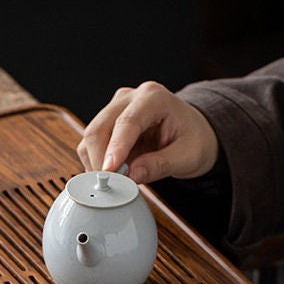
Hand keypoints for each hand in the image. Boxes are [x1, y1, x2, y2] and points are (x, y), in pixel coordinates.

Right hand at [77, 81, 219, 183]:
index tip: (109, 171)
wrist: (192, 132)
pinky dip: (97, 162)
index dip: (115, 148)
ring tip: (118, 180)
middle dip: (100, 160)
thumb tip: (132, 175)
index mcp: (154, 98)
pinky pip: (91, 145)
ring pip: (91, 137)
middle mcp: (130, 98)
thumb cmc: (193, 139)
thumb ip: (161, 164)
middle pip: (100, 128)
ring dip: (97, 163)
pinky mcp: (107, 123)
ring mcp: (115, 109)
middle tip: (112, 186)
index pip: (127, 122)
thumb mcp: (188, 156)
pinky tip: (114, 173)